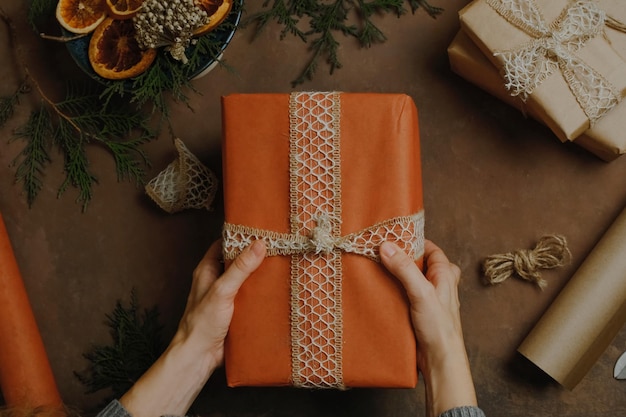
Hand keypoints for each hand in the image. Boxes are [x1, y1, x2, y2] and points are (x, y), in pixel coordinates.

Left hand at [120, 239, 265, 416]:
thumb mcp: (222, 290)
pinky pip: (251, 298)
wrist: (199, 357)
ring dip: (261, 275)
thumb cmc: (201, 323)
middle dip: (255, 255)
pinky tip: (278, 290)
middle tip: (277, 246)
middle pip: (238, 261)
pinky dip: (263, 294)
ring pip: (246, 280)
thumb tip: (258, 244)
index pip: (224, 244)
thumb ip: (240, 268)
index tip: (260, 229)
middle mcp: (217, 281)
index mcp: (207, 270)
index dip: (240, 236)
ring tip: (283, 265)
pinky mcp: (236, 312)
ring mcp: (227, 296)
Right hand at [380, 240, 476, 416]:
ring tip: (373, 267)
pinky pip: (401, 294)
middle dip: (398, 256)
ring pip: (407, 278)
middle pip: (416, 262)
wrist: (439, 361)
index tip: (391, 235)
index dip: (411, 240)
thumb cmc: (440, 328)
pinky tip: (377, 290)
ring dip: (392, 275)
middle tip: (378, 250)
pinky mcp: (415, 310)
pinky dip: (390, 290)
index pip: (428, 247)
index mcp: (444, 273)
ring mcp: (426, 297)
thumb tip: (386, 246)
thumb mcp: (422, 293)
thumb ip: (405, 269)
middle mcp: (436, 283)